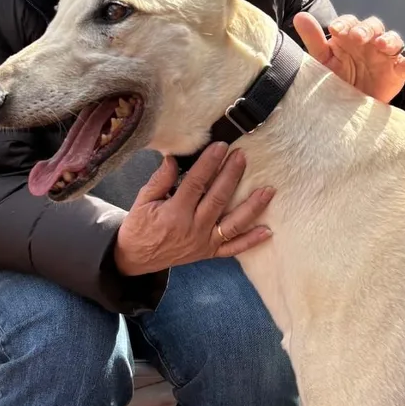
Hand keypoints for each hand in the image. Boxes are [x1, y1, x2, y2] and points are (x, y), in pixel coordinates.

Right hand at [114, 144, 274, 275]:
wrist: (136, 258)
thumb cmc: (140, 227)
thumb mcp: (143, 201)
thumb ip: (160, 180)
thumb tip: (174, 159)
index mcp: (175, 214)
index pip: (196, 183)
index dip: (209, 164)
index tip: (220, 146)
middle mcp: (194, 229)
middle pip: (218, 198)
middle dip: (232, 175)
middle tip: (242, 156)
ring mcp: (204, 243)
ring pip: (233, 224)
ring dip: (252, 207)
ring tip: (268, 191)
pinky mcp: (209, 253)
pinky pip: (233, 248)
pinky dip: (250, 241)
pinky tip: (267, 231)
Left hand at [294, 12, 404, 103]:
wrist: (348, 112)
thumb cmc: (335, 82)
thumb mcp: (323, 63)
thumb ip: (314, 40)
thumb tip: (299, 17)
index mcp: (351, 37)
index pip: (350, 22)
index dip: (345, 24)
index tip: (335, 30)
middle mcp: (370, 43)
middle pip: (373, 26)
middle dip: (366, 29)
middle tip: (357, 37)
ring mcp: (385, 57)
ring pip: (393, 40)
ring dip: (389, 40)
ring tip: (382, 45)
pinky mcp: (397, 73)